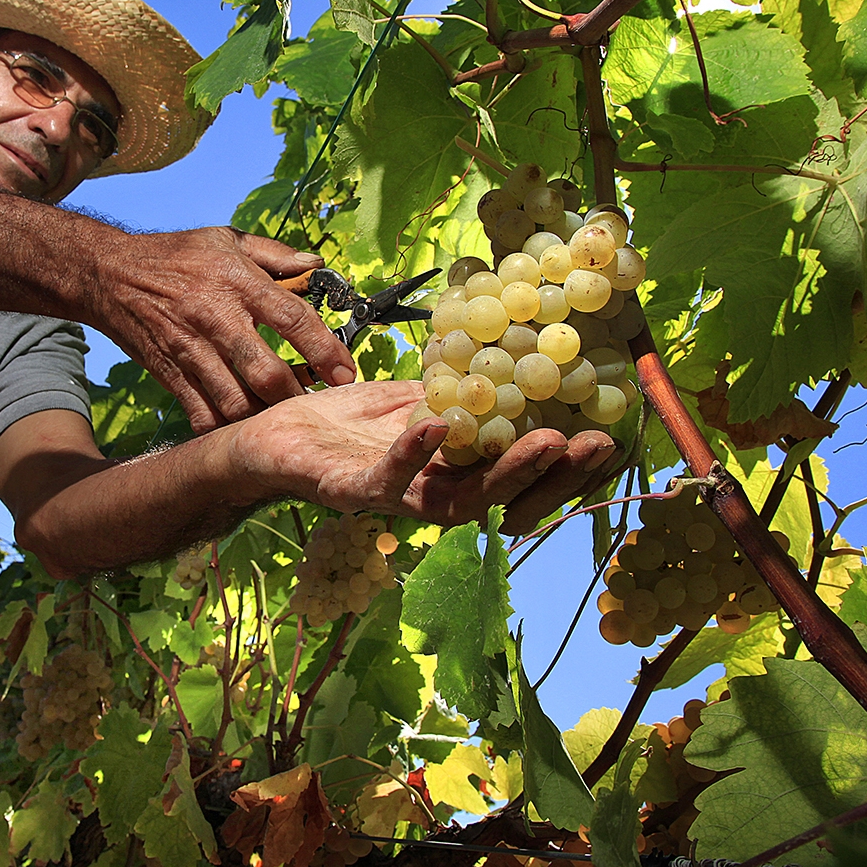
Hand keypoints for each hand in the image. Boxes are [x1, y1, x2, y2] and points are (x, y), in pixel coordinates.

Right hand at [87, 227, 356, 432]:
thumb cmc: (174, 255)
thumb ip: (275, 254)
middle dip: (298, 394)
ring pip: (235, 400)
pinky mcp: (169, 373)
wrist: (108, 274)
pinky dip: (225, 426)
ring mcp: (189, 349)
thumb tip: (317, 266)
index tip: (346, 372)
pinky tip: (242, 424)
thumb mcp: (225, 238)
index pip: (291, 317)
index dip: (324, 349)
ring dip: (264, 415)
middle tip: (317, 403)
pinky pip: (201, 412)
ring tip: (283, 418)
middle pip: (265, 370)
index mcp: (236, 280)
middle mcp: (214, 317)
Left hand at [229, 381, 617, 532]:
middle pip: (500, 495)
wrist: (264, 435)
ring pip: (458, 501)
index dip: (558, 466)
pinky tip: (440, 427)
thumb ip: (455, 396)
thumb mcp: (407, 399)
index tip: (602, 436)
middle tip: (589, 444)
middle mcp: (427, 493)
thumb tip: (512, 364)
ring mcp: (390, 497)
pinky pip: (386, 482)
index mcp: (447, 471)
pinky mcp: (346, 491)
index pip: (514, 476)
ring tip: (542, 441)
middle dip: (549, 473)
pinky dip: (414, 456)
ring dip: (503, 473)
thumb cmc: (338, 421)